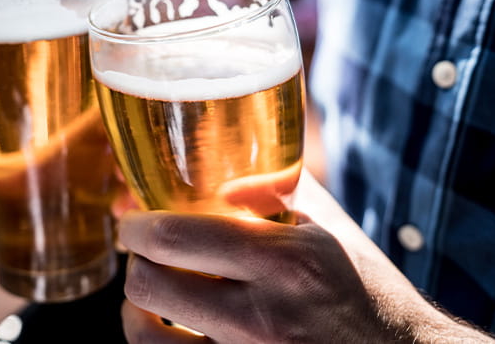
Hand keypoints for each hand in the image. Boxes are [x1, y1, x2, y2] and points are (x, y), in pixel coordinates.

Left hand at [119, 208, 388, 342]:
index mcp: (284, 261)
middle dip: (134, 261)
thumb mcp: (327, 228)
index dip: (135, 225)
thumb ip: (275, 187)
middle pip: (149, 286)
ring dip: (135, 310)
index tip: (132, 218)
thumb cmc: (362, 289)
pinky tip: (165, 331)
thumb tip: (217, 168)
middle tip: (141, 252)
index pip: (174, 237)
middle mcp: (263, 317)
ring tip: (149, 294)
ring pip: (145, 338)